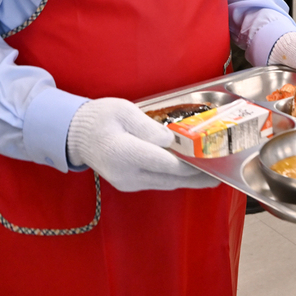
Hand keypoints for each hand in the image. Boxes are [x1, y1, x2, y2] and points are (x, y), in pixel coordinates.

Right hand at [65, 98, 215, 191]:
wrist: (76, 136)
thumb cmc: (99, 118)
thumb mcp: (123, 111)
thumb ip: (148, 126)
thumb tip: (170, 140)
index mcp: (125, 154)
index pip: (166, 164)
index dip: (190, 164)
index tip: (209, 161)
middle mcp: (128, 174)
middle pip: (170, 179)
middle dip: (196, 176)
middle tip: (219, 173)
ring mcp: (128, 183)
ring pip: (166, 184)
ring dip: (188, 180)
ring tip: (210, 175)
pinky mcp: (129, 184)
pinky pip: (157, 183)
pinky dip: (175, 178)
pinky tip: (188, 173)